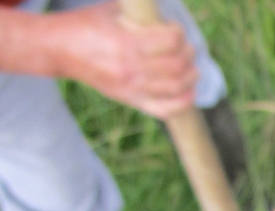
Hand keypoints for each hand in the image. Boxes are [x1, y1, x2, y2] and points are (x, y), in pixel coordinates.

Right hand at [50, 1, 196, 117]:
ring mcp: (131, 89)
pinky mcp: (131, 101)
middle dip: (188, 54)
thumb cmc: (85, 25)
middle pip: (177, 66)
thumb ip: (140, 15)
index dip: (179, 33)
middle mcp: (130, 69)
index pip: (170, 41)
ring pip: (176, 87)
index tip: (175, 28)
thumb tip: (165, 15)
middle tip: (186, 47)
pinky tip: (188, 91)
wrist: (58, 50)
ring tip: (190, 67)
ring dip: (190, 76)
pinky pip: (166, 110)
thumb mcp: (111, 11)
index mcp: (125, 43)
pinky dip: (183, 102)